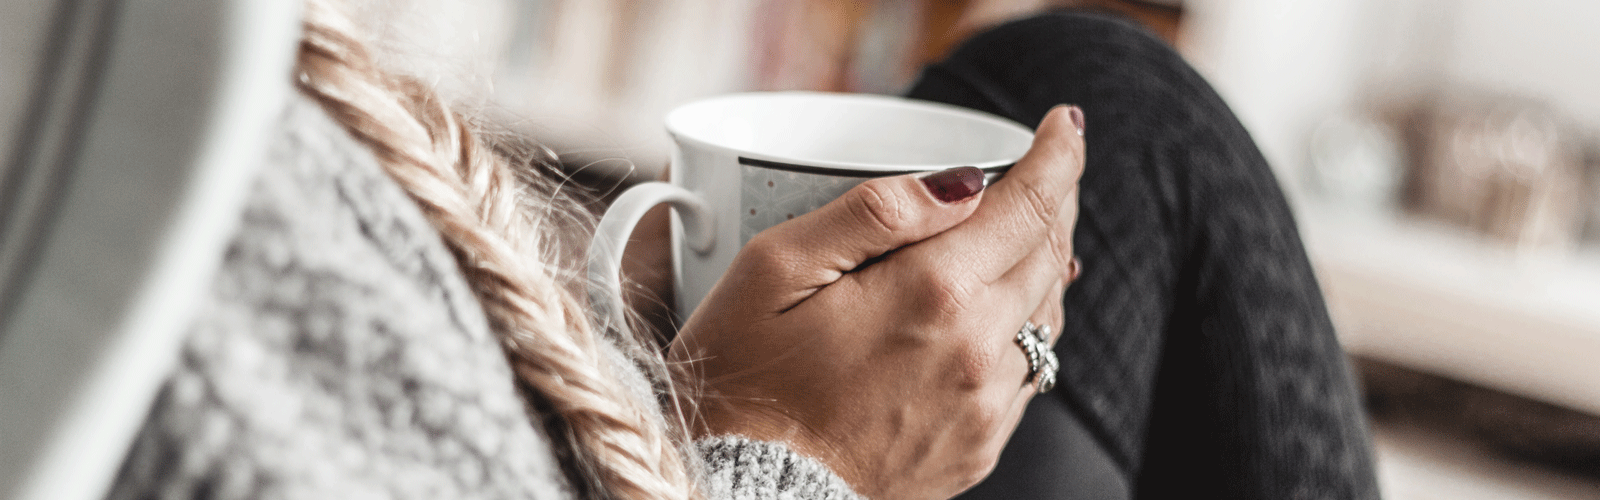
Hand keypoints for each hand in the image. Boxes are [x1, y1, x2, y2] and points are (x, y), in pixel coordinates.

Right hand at [670, 105, 1084, 498]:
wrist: (748, 495)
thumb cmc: (745, 381)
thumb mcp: (776, 269)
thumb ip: (873, 212)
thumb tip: (958, 181)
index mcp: (932, 294)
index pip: (1030, 206)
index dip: (1056, 155)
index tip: (1063, 125)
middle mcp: (977, 350)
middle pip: (1049, 254)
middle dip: (1053, 201)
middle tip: (1040, 169)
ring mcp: (984, 405)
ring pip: (1048, 313)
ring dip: (1042, 265)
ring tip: (1018, 236)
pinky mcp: (978, 446)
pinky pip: (1029, 371)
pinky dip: (1024, 328)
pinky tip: (996, 314)